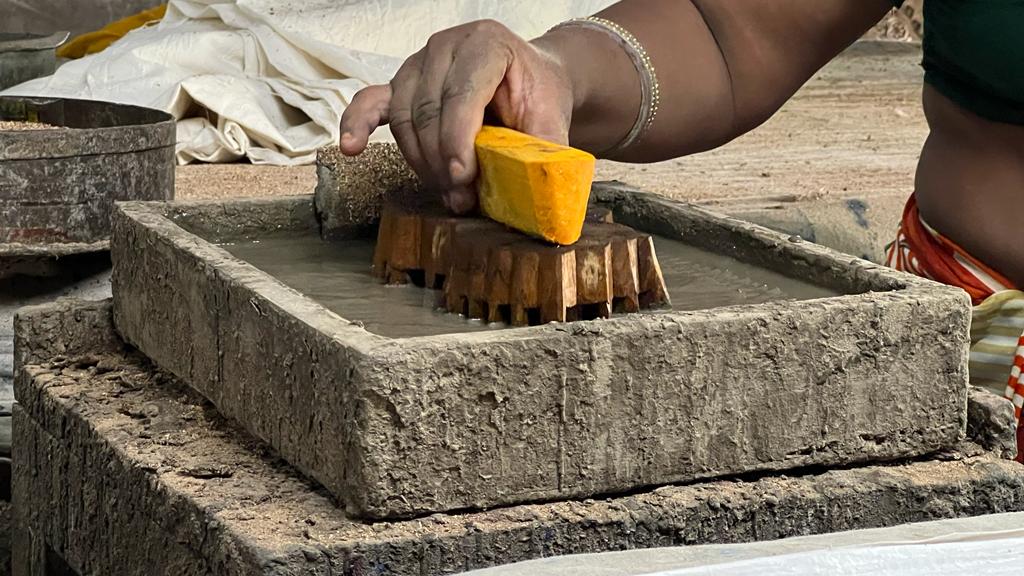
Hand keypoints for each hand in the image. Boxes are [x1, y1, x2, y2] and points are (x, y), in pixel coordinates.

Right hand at [339, 20, 574, 213]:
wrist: (531, 80)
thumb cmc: (539, 98)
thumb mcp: (551, 122)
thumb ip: (544, 154)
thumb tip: (542, 195)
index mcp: (487, 43)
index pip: (462, 92)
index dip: (458, 139)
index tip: (464, 179)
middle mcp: (447, 45)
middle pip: (428, 109)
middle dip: (442, 161)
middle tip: (461, 198)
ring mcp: (419, 63)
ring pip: (404, 117)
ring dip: (421, 162)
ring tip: (447, 191)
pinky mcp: (402, 84)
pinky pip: (372, 102)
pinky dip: (357, 124)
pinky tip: (351, 147)